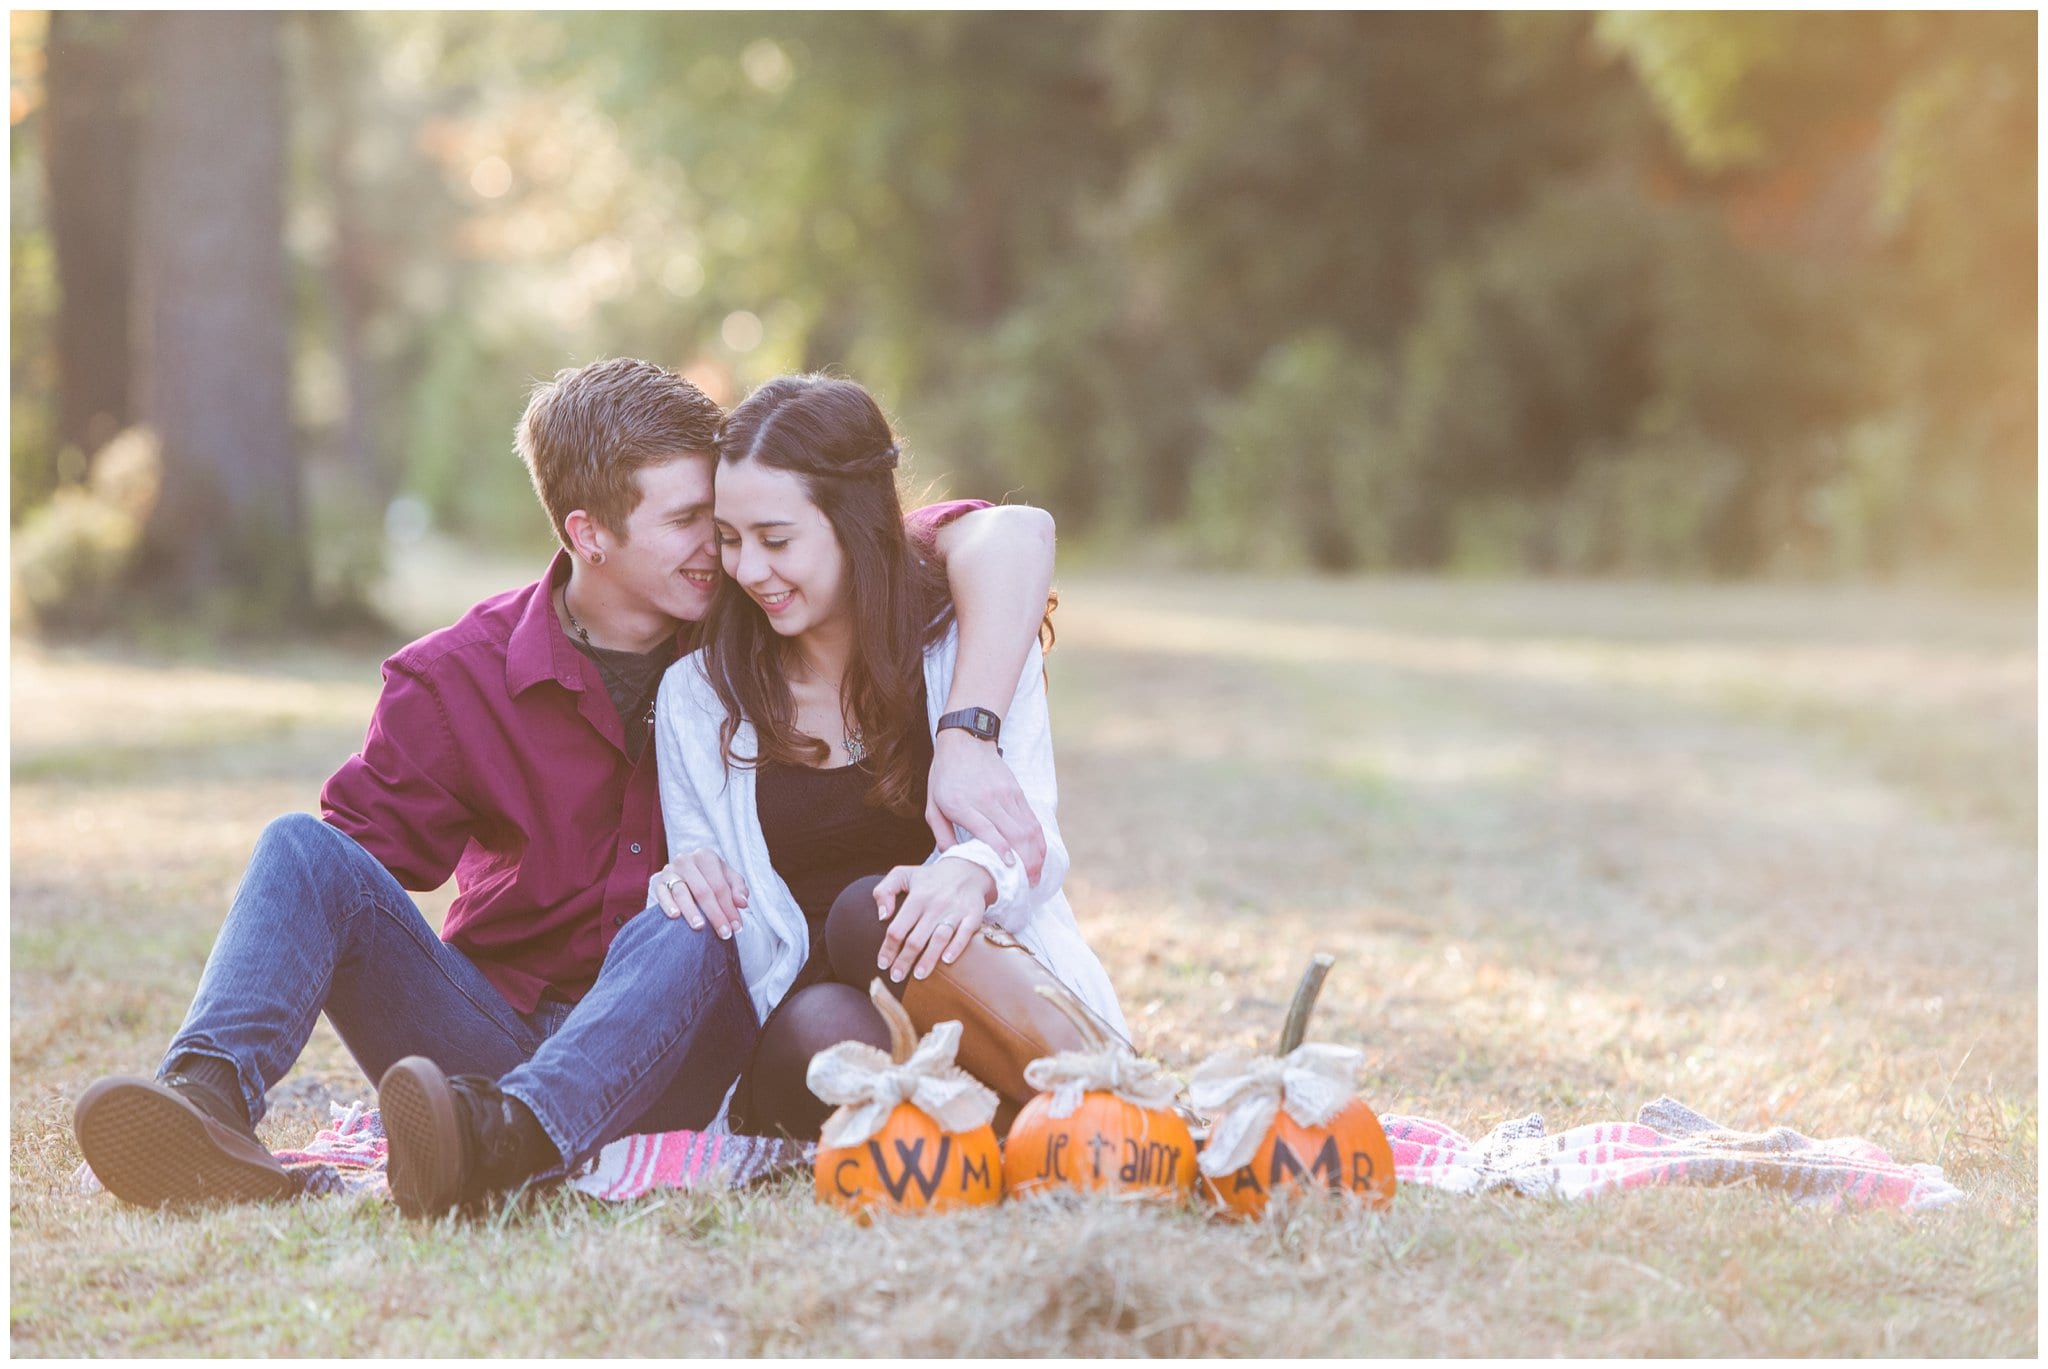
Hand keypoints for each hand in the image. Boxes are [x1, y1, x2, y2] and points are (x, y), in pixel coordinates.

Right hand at [653, 850, 748, 938]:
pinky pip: (662, 894)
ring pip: (682, 893)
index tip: (737, 927)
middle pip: (703, 891)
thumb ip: (738, 889)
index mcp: (706, 856)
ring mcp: (671, 870)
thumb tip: (742, 903)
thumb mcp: (728, 879)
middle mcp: (687, 860)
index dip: (730, 907)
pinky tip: (675, 916)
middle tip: (724, 933)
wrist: (685, 875)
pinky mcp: (659, 882)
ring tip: (700, 927)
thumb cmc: (711, 878)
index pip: (720, 885)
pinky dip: (669, 905)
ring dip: (692, 912)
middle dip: (715, 914)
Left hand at [872, 858, 996, 982]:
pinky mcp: (973, 915)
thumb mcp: (902, 875)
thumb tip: (882, 916)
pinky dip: (956, 947)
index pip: (897, 928)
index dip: (888, 949)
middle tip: (896, 977)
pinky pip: (965, 934)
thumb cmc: (930, 878)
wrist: (968, 869)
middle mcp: (935, 905)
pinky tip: (947, 961)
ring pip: (939, 939)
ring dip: (928, 960)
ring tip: (918, 976)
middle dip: (904, 961)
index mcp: (917, 897)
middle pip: (916, 939)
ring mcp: (955, 911)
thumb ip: (884, 891)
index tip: (882, 964)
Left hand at [927, 729, 1044, 882]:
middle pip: (1016, 833)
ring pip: (1029, 828)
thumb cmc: (944, 777)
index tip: (1010, 868)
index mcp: (963, 805)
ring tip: (1037, 874)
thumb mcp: (932, 806)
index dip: (1001, 850)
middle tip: (1029, 883)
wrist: (965, 741)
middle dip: (1027, 861)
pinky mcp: (1017, 792)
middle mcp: (988, 800)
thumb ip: (941, 835)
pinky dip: (1038, 840)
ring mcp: (1006, 795)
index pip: (987, 830)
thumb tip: (954, 860)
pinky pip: (1032, 819)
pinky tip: (1039, 855)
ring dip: (1037, 854)